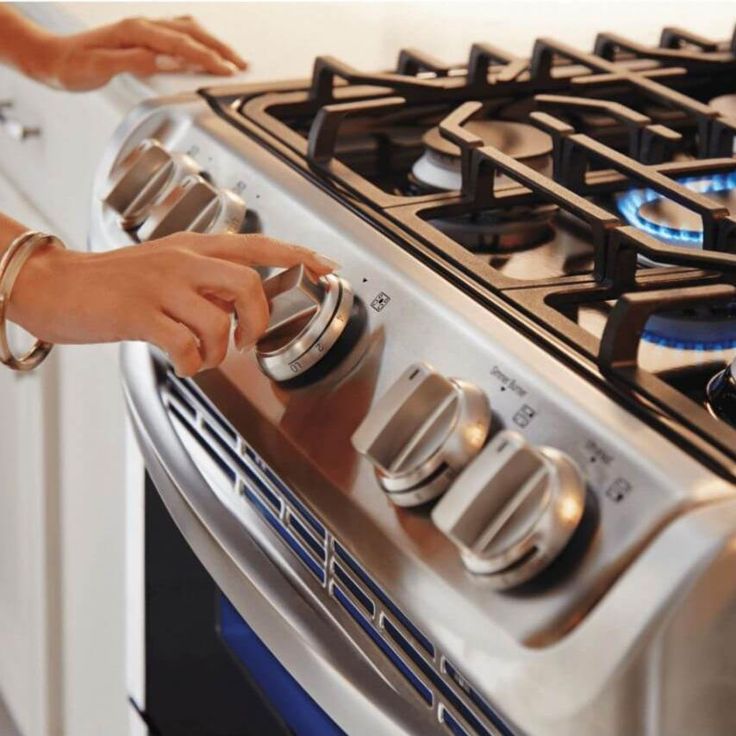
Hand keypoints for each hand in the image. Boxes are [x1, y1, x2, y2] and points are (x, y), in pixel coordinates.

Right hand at [6, 233, 338, 376]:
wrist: (55, 284)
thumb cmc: (114, 282)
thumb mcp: (167, 268)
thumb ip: (207, 281)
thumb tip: (244, 306)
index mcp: (193, 247)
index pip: (259, 245)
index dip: (298, 255)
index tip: (327, 268)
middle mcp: (182, 261)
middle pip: (248, 285)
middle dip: (258, 322)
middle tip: (244, 341)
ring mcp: (160, 285)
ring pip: (218, 321)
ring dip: (218, 352)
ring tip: (202, 356)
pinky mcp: (138, 312)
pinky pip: (184, 345)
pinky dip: (191, 364)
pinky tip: (182, 363)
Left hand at [32, 15, 246, 89]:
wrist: (52, 58)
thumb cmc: (73, 65)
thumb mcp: (101, 67)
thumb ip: (136, 62)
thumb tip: (168, 61)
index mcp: (135, 32)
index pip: (181, 44)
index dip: (206, 58)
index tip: (225, 70)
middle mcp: (142, 27)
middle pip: (191, 32)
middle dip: (219, 49)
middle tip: (241, 65)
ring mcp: (144, 30)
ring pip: (188, 30)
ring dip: (213, 43)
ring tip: (232, 58)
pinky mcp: (144, 37)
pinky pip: (179, 34)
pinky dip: (199, 41)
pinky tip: (206, 50)